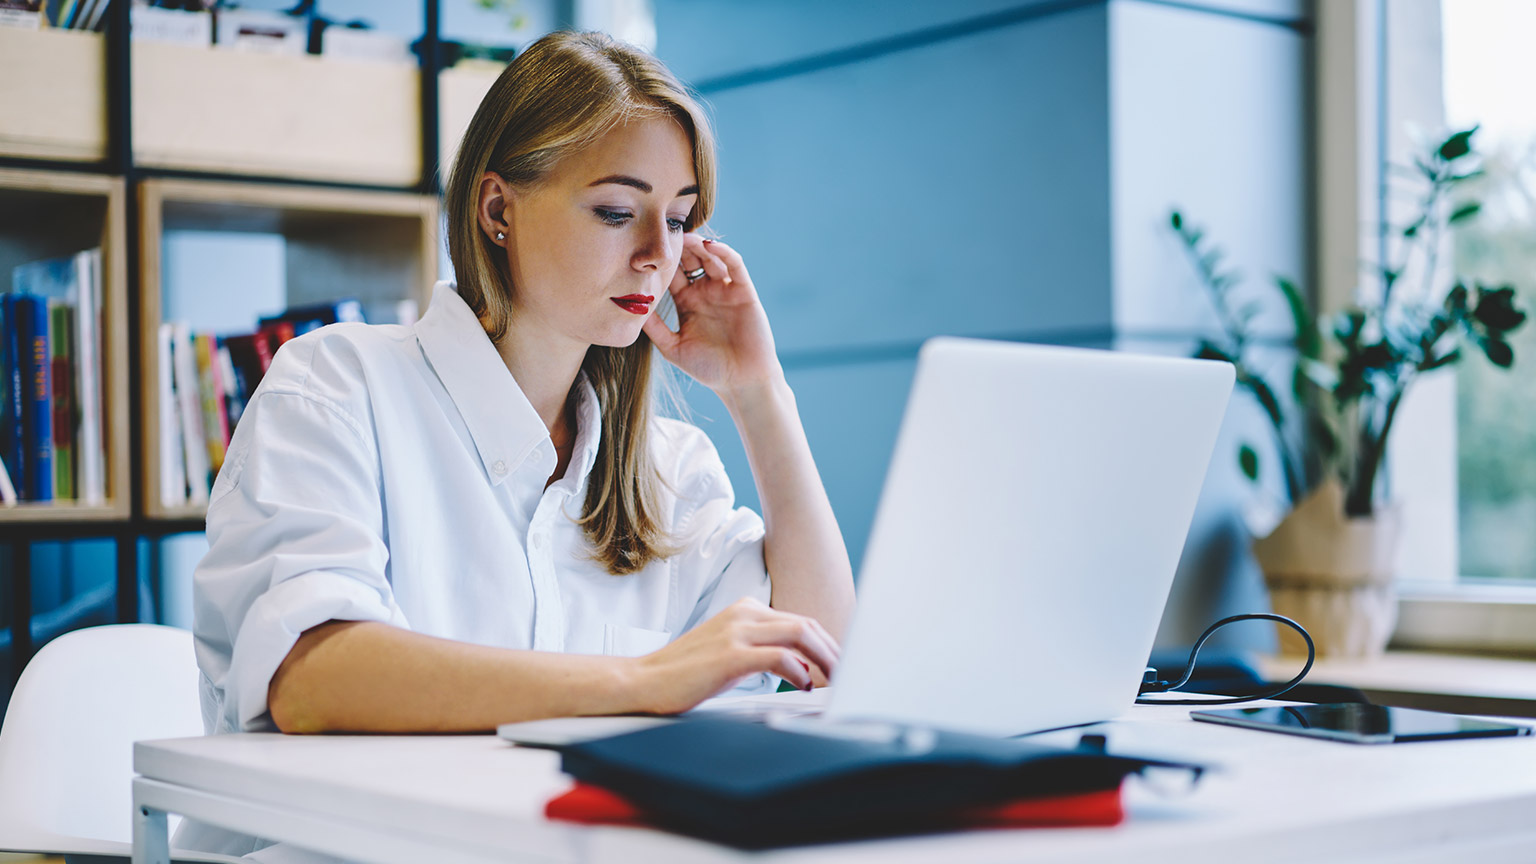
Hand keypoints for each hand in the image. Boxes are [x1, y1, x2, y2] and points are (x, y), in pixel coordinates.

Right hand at [632, 597, 840, 713]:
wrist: (643, 680)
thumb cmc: (685, 672)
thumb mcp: (729, 652)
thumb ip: (762, 650)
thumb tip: (800, 666)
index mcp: (744, 609)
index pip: (799, 621)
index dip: (825, 642)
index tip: (840, 663)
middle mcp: (744, 614)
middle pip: (806, 624)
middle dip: (833, 650)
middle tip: (847, 673)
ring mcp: (737, 632)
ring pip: (800, 635)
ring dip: (825, 659)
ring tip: (835, 680)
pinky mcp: (731, 655)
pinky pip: (780, 657)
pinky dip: (800, 670)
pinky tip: (805, 685)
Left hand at [642, 235, 783, 397]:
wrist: (741, 382)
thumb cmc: (708, 368)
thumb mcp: (672, 347)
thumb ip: (654, 328)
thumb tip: (628, 308)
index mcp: (687, 302)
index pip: (672, 274)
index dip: (660, 261)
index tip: (643, 248)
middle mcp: (705, 292)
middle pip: (690, 260)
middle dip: (678, 247)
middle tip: (662, 234)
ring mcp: (725, 290)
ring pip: (710, 258)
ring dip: (698, 245)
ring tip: (684, 236)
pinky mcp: (744, 291)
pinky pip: (734, 265)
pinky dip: (723, 252)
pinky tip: (709, 246)